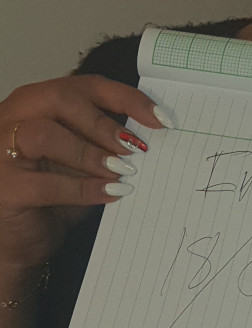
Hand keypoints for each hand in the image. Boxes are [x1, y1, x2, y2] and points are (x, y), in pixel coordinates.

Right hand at [0, 75, 166, 271]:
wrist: (14, 241)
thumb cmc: (48, 198)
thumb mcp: (81, 165)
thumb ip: (104, 146)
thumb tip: (148, 140)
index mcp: (36, 104)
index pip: (86, 86)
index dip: (127, 99)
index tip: (161, 119)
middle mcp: (12, 117)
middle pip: (60, 98)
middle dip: (104, 123)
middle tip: (136, 148)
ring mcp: (0, 150)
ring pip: (44, 134)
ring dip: (91, 153)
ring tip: (123, 171)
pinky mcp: (4, 186)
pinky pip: (45, 184)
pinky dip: (83, 190)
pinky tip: (110, 195)